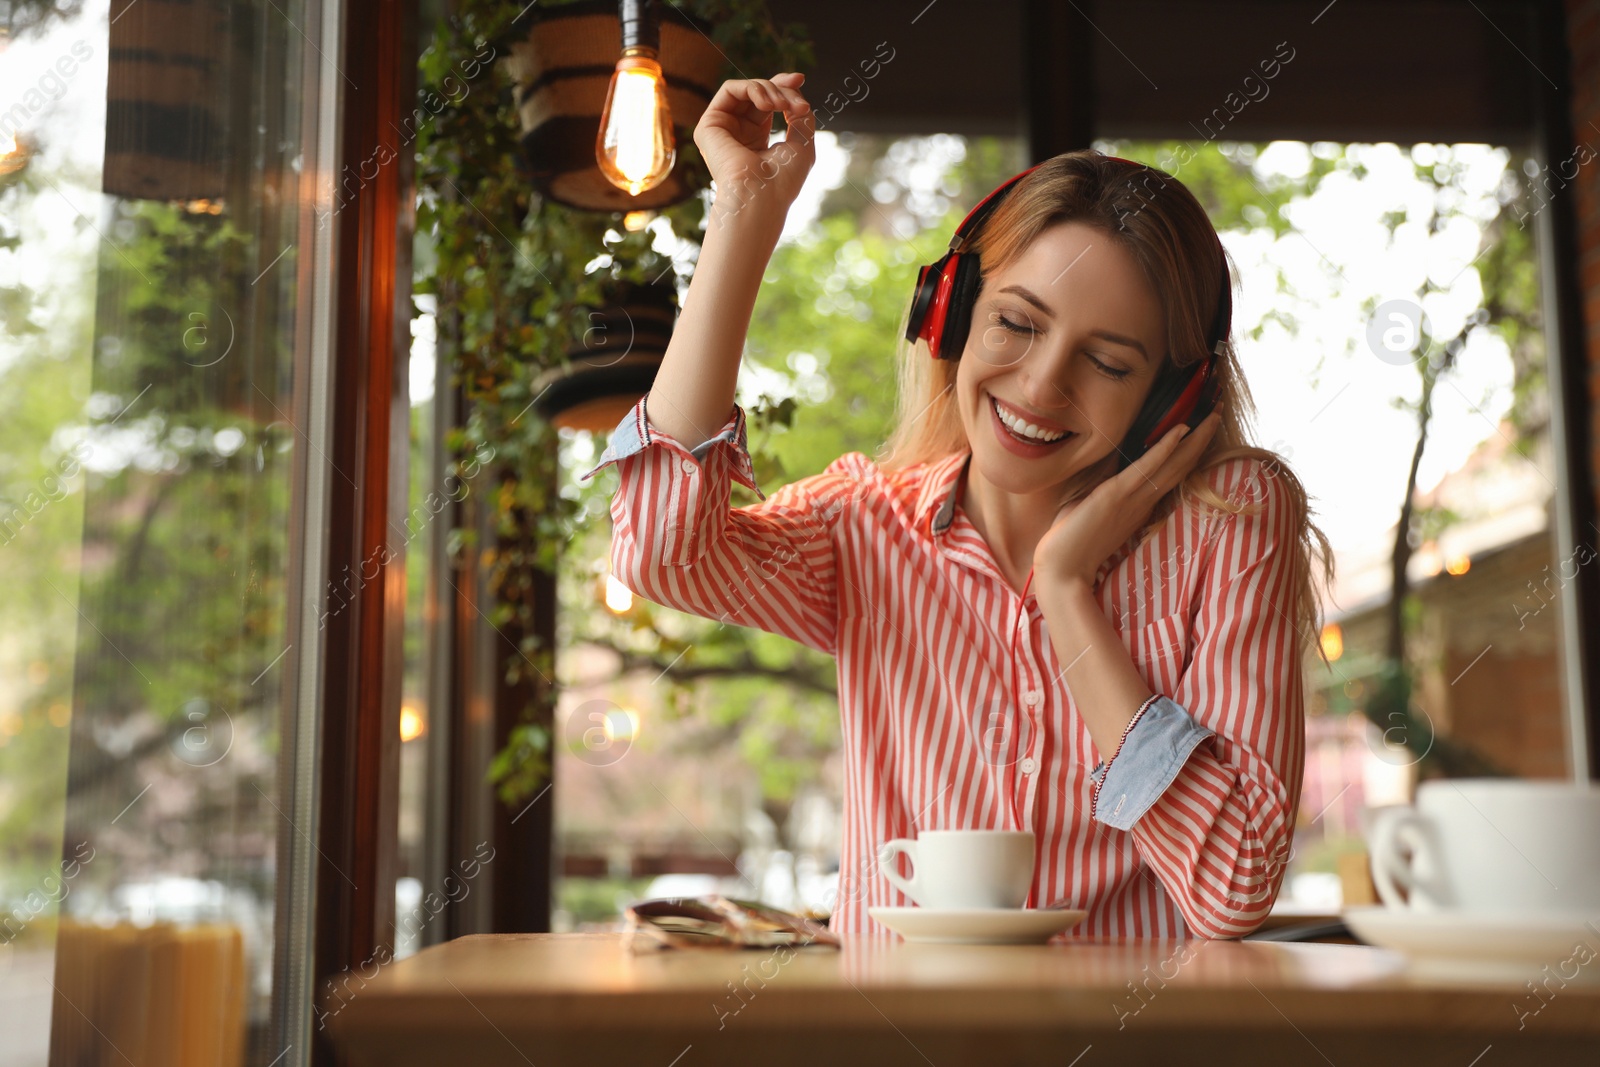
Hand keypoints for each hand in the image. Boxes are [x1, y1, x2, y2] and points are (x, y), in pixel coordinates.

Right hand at [693, 73, 815, 217]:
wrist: (761, 197)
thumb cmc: (783, 180)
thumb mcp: (803, 142)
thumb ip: (800, 116)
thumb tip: (795, 92)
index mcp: (756, 140)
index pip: (767, 103)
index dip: (783, 87)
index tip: (800, 80)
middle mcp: (737, 133)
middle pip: (758, 93)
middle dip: (781, 87)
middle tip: (798, 101)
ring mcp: (722, 129)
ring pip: (745, 89)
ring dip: (769, 90)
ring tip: (782, 106)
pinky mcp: (709, 125)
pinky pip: (730, 89)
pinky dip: (752, 88)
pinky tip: (767, 104)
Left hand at [1034, 412, 1222, 589]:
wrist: (1060, 572)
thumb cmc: (1070, 545)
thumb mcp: (1091, 511)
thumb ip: (1104, 494)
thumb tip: (1104, 473)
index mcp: (1139, 506)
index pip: (1172, 473)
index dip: (1190, 451)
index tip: (1203, 429)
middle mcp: (1142, 502)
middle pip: (1181, 466)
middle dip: (1201, 439)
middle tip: (1218, 412)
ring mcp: (1132, 499)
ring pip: (1172, 465)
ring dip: (1194, 439)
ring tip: (1212, 415)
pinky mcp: (1115, 496)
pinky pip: (1145, 469)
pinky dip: (1164, 449)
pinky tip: (1180, 430)